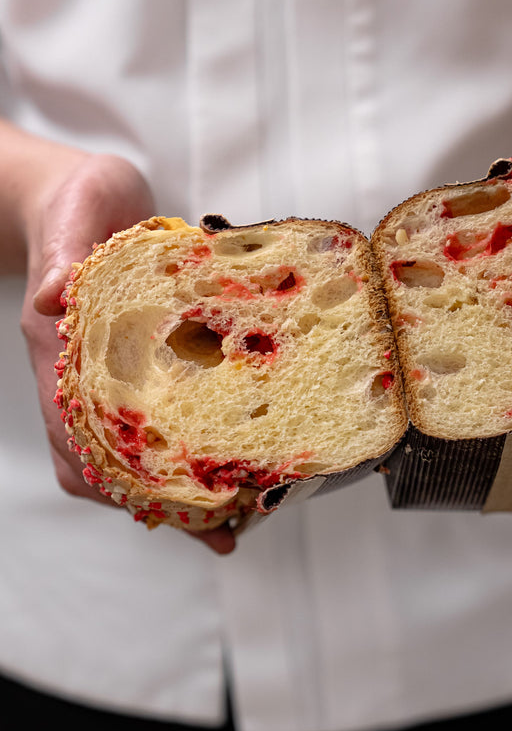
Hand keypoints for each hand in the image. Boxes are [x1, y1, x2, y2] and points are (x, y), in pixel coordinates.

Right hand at [15, 138, 237, 553]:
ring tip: (236, 521)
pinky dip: (197, 457)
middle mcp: (84, 377)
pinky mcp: (151, 372)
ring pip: (136, 456)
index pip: (75, 427)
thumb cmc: (80, 203)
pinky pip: (168, 427)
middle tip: (219, 532)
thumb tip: (53, 295)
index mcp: (61, 347)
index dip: (111, 472)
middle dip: (158, 504)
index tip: (156, 505)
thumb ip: (64, 251)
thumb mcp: (75, 210)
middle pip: (107, 463)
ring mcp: (116, 380)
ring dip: (180, 493)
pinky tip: (239, 473)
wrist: (90, 198)